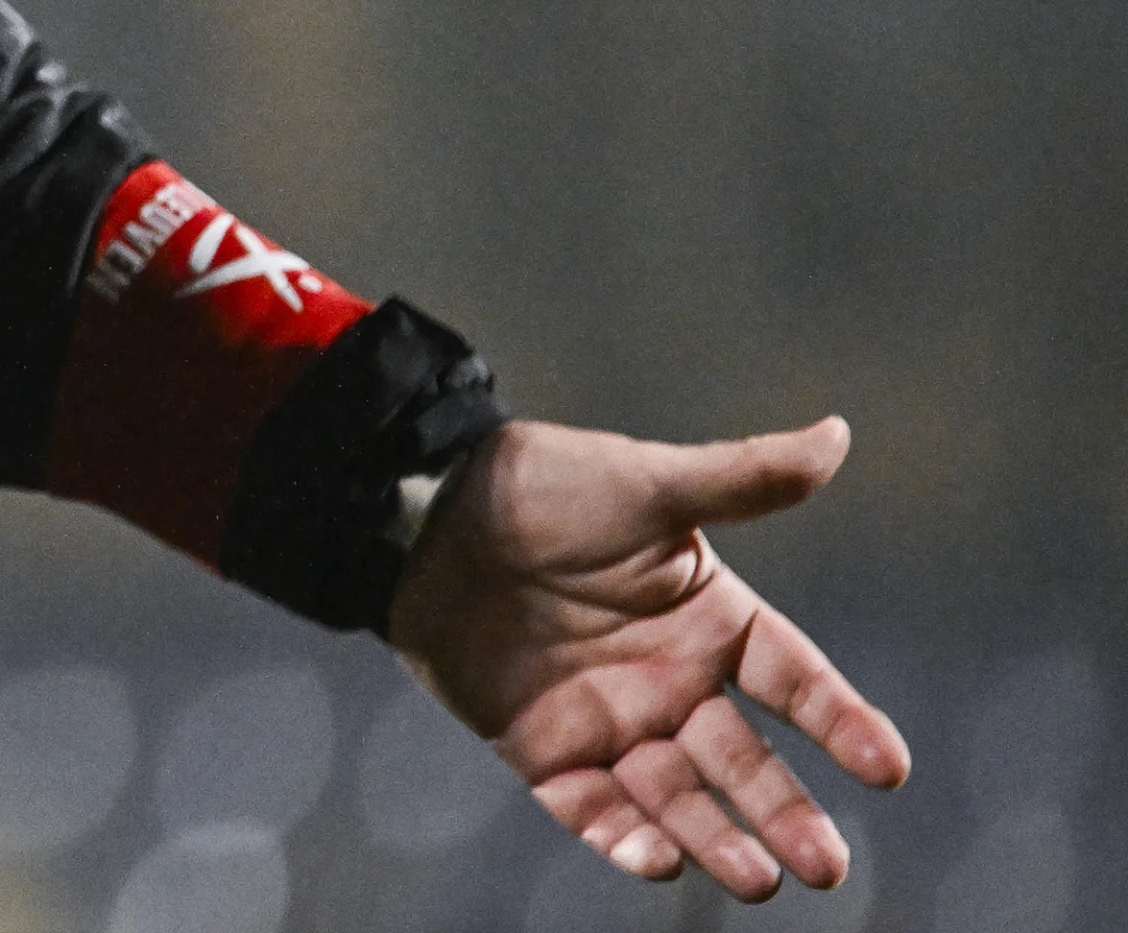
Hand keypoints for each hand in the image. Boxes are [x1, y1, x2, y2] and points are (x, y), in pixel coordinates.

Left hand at [386, 415, 910, 900]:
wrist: (425, 511)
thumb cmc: (542, 486)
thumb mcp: (646, 483)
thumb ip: (739, 477)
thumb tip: (838, 434)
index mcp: (711, 620)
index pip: (795, 680)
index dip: (840, 722)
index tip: (887, 766)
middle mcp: (672, 681)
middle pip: (743, 761)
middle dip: (786, 813)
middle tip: (825, 867)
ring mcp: (610, 721)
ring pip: (677, 797)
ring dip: (718, 840)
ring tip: (758, 879)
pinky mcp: (544, 751)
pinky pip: (590, 808)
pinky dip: (622, 839)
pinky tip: (656, 860)